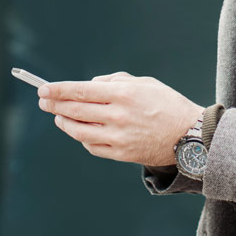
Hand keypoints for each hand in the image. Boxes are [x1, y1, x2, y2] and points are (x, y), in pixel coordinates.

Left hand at [38, 72, 203, 165]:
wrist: (190, 135)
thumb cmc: (167, 104)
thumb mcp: (144, 83)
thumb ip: (114, 81)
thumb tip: (89, 86)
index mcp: (123, 94)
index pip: (80, 91)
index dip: (58, 90)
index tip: (44, 90)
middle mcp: (118, 116)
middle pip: (75, 110)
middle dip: (54, 105)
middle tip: (44, 102)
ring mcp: (118, 137)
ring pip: (79, 131)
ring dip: (64, 123)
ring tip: (59, 117)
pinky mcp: (121, 154)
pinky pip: (92, 147)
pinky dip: (82, 139)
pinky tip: (80, 132)